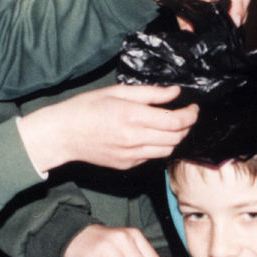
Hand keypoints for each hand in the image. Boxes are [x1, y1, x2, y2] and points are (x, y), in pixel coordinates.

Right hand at [19, 84, 196, 173]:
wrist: (63, 134)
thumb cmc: (86, 108)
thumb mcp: (117, 92)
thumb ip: (150, 94)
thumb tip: (175, 93)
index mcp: (133, 117)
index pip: (175, 122)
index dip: (190, 115)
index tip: (192, 108)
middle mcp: (135, 139)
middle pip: (176, 138)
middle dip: (187, 126)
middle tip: (186, 115)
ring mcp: (131, 155)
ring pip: (167, 150)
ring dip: (176, 138)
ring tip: (172, 125)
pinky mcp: (126, 164)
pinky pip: (152, 157)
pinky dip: (159, 147)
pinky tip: (152, 136)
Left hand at [132, 0, 249, 24]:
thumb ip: (185, 16)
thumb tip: (193, 34)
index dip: (237, 5)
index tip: (234, 22)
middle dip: (240, 12)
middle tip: (232, 29)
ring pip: (232, 1)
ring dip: (232, 15)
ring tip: (226, 31)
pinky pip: (220, 6)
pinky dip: (222, 16)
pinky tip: (217, 28)